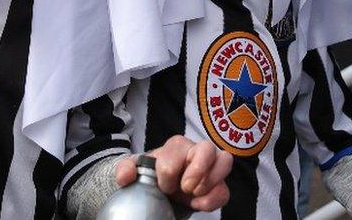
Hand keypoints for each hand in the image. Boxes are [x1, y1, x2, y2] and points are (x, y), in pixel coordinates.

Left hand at [115, 135, 232, 211]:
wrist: (162, 191)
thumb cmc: (152, 175)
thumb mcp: (136, 170)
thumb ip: (125, 169)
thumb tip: (125, 177)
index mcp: (175, 146)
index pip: (176, 151)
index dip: (168, 172)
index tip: (161, 186)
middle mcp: (196, 151)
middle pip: (207, 148)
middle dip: (197, 171)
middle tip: (184, 188)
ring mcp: (210, 167)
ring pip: (225, 161)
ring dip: (210, 181)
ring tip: (193, 195)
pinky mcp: (217, 185)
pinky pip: (225, 190)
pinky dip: (213, 200)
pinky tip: (197, 205)